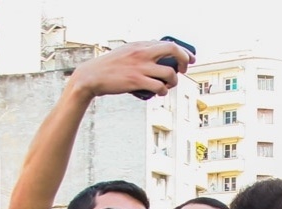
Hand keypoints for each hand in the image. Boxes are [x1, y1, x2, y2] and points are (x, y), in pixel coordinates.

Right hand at [68, 39, 194, 99]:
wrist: (92, 76)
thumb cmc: (109, 67)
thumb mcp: (126, 53)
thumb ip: (141, 52)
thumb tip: (158, 55)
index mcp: (140, 45)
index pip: (168, 43)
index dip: (183, 51)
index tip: (190, 59)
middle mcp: (142, 53)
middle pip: (173, 51)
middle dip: (184, 60)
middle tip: (184, 71)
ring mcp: (140, 67)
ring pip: (169, 73)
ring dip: (173, 82)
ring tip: (168, 86)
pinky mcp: (136, 81)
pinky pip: (159, 87)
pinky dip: (162, 91)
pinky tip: (159, 92)